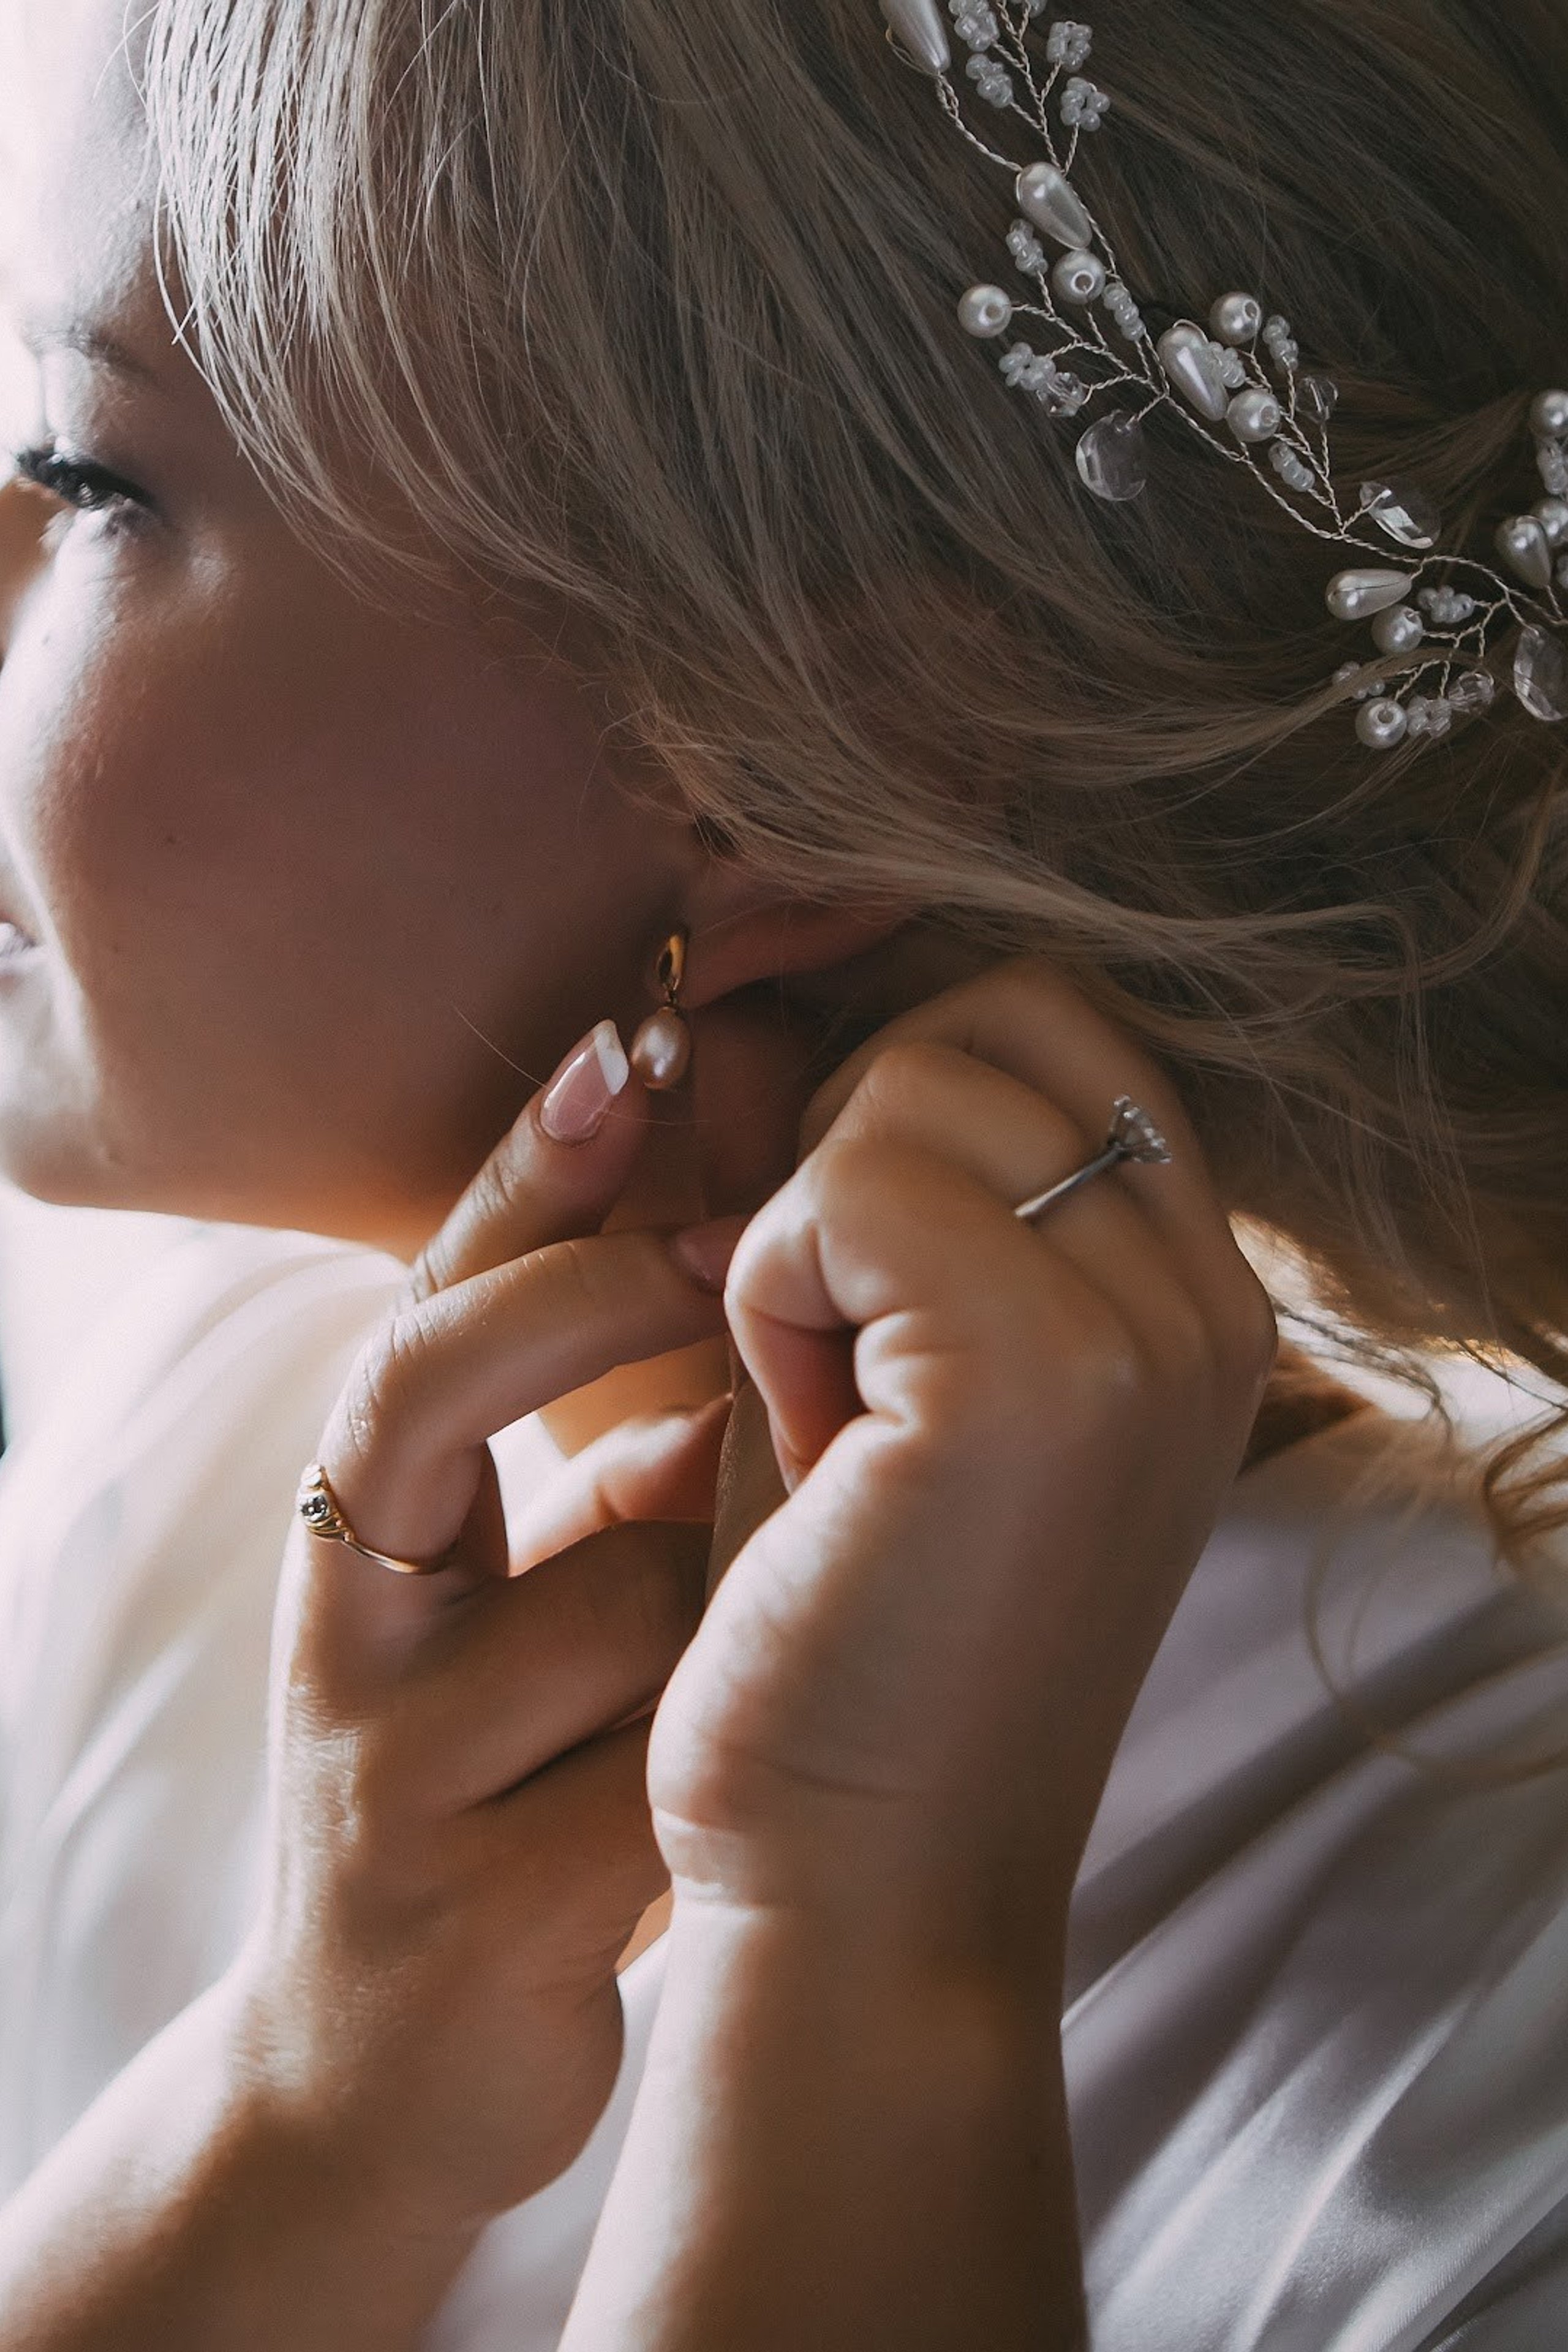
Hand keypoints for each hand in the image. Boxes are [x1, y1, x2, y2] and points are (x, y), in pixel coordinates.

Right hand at [223, 1024, 739, 2239]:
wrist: (392, 2057)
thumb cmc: (501, 1757)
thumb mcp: (537, 1578)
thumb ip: (618, 1439)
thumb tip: (760, 1277)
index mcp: (369, 1512)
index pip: (433, 1295)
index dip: (531, 1166)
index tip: (640, 1035)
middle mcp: (347, 1611)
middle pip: (417, 1389)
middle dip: (580, 1303)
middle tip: (724, 1262)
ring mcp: (387, 1763)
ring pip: (611, 1600)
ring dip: (718, 1611)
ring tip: (748, 1653)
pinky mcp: (468, 1910)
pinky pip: (660, 1779)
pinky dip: (733, 1767)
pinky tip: (732, 1805)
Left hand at [647, 957, 1278, 1968]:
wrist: (866, 1885)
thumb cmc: (849, 1632)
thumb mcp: (891, 1374)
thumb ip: (883, 1197)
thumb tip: (774, 1016)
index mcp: (1198, 1298)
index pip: (1059, 1032)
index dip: (904, 1085)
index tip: (821, 1235)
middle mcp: (1209, 1296)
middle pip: (1001, 1013)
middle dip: (859, 1125)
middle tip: (822, 1321)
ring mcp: (1144, 1327)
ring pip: (916, 1078)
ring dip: (806, 1223)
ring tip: (820, 1403)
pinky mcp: (1039, 1372)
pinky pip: (846, 1186)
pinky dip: (770, 1286)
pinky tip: (801, 1435)